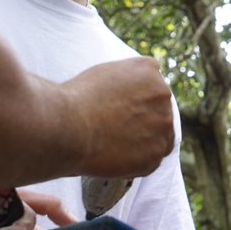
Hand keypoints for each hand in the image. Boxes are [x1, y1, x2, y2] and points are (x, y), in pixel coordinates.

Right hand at [62, 57, 174, 176]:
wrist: (67, 127)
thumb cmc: (77, 100)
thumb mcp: (105, 73)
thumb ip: (128, 81)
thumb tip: (135, 95)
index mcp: (148, 70)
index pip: (151, 86)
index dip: (135, 101)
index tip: (120, 111)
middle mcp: (163, 94)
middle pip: (160, 110)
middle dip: (143, 120)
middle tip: (117, 129)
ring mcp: (163, 124)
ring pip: (160, 135)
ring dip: (145, 140)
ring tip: (115, 143)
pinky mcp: (156, 153)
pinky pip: (153, 158)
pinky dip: (139, 160)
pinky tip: (117, 156)